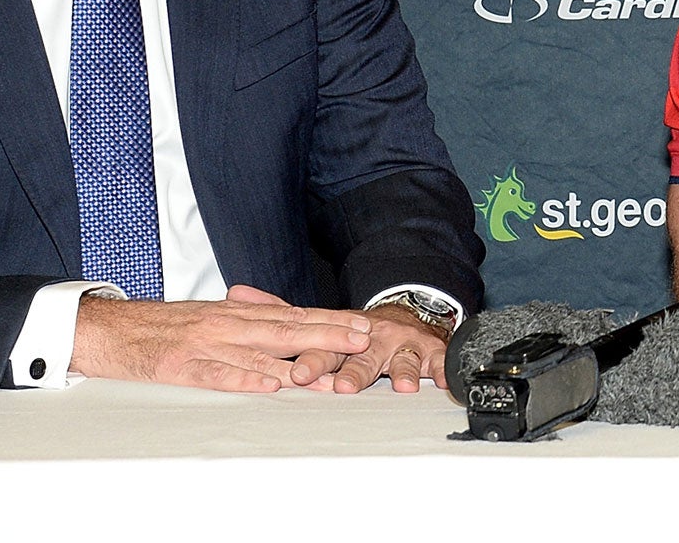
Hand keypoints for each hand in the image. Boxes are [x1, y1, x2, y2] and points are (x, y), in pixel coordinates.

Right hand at [70, 290, 374, 392]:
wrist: (108, 328)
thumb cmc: (162, 326)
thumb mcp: (210, 317)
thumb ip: (248, 322)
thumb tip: (289, 327)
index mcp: (235, 313)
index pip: (292, 314)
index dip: (330, 319)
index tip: (363, 325)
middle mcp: (226, 324)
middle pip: (286, 330)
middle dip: (328, 334)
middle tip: (363, 340)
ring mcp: (204, 344)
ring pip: (258, 352)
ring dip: (297, 361)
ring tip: (330, 370)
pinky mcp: (180, 366)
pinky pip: (217, 374)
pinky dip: (244, 378)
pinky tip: (269, 384)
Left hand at [230, 285, 448, 393]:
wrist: (412, 313)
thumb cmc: (359, 328)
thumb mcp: (319, 319)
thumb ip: (278, 311)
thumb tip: (235, 293)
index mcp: (341, 332)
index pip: (322, 346)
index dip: (310, 359)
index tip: (295, 373)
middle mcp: (372, 337)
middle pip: (360, 356)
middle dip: (352, 369)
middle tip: (343, 385)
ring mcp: (401, 344)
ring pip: (399, 359)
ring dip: (399, 370)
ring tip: (400, 385)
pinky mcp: (429, 351)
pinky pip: (437, 359)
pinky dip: (442, 368)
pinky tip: (443, 378)